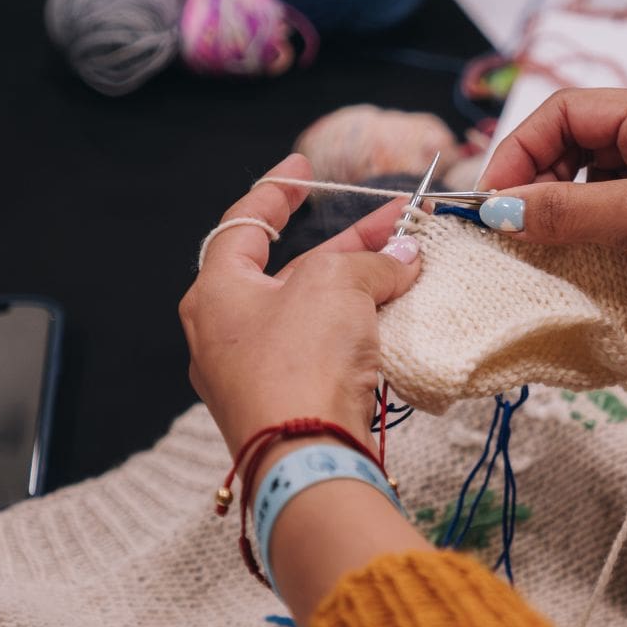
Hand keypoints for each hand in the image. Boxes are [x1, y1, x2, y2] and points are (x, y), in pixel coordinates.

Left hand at [180, 154, 420, 455]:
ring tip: (410, 266)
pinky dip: (358, 329)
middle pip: (291, 271)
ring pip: (313, 313)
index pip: (243, 224)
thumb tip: (404, 256)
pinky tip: (399, 317)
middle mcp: (226, 332)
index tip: (304, 168)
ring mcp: (255, 373)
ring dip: (361, 287)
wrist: (307, 459)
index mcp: (216, 292)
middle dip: (348, 245)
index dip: (277, 191)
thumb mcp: (336, 285)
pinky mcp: (288, 404)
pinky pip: (324, 352)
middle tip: (395, 222)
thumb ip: (370, 261)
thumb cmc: (301, 363)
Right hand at [479, 87, 626, 364]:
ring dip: (561, 211)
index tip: (492, 199)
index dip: (521, 149)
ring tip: (537, 248)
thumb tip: (499, 210)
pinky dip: (589, 236)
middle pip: (577, 143)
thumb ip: (564, 210)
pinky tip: (574, 263)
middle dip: (537, 181)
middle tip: (509, 227)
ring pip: (594, 183)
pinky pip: (617, 217)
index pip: (568, 110)